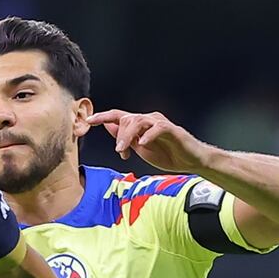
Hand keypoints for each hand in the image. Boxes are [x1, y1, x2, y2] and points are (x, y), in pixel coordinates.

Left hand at [87, 109, 213, 172]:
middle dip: (119, 136)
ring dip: (127, 136)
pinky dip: (148, 135)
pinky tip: (142, 144)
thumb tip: (108, 126)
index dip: (102, 117)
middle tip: (120, 152)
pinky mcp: (172, 130)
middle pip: (126, 119)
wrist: (190, 160)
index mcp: (139, 125)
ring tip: (123, 150)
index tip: (88, 121)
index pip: (118, 116)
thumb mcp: (139, 147)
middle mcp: (148, 120)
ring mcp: (160, 123)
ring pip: (138, 121)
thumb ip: (125, 137)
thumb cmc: (166, 154)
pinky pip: (157, 128)